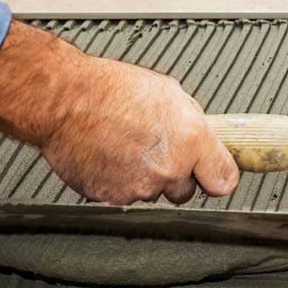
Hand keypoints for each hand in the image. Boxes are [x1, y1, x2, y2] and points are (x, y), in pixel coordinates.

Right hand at [0, 21, 238, 204]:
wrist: (62, 100)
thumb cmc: (109, 89)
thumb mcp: (167, 91)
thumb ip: (191, 120)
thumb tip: (201, 133)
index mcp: (192, 140)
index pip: (224, 181)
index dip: (217, 176)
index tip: (212, 174)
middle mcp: (170, 168)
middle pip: (186, 191)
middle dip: (175, 175)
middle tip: (154, 151)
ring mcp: (141, 187)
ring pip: (153, 193)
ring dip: (144, 177)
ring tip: (124, 146)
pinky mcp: (113, 197)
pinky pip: (124, 196)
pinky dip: (118, 181)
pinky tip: (108, 156)